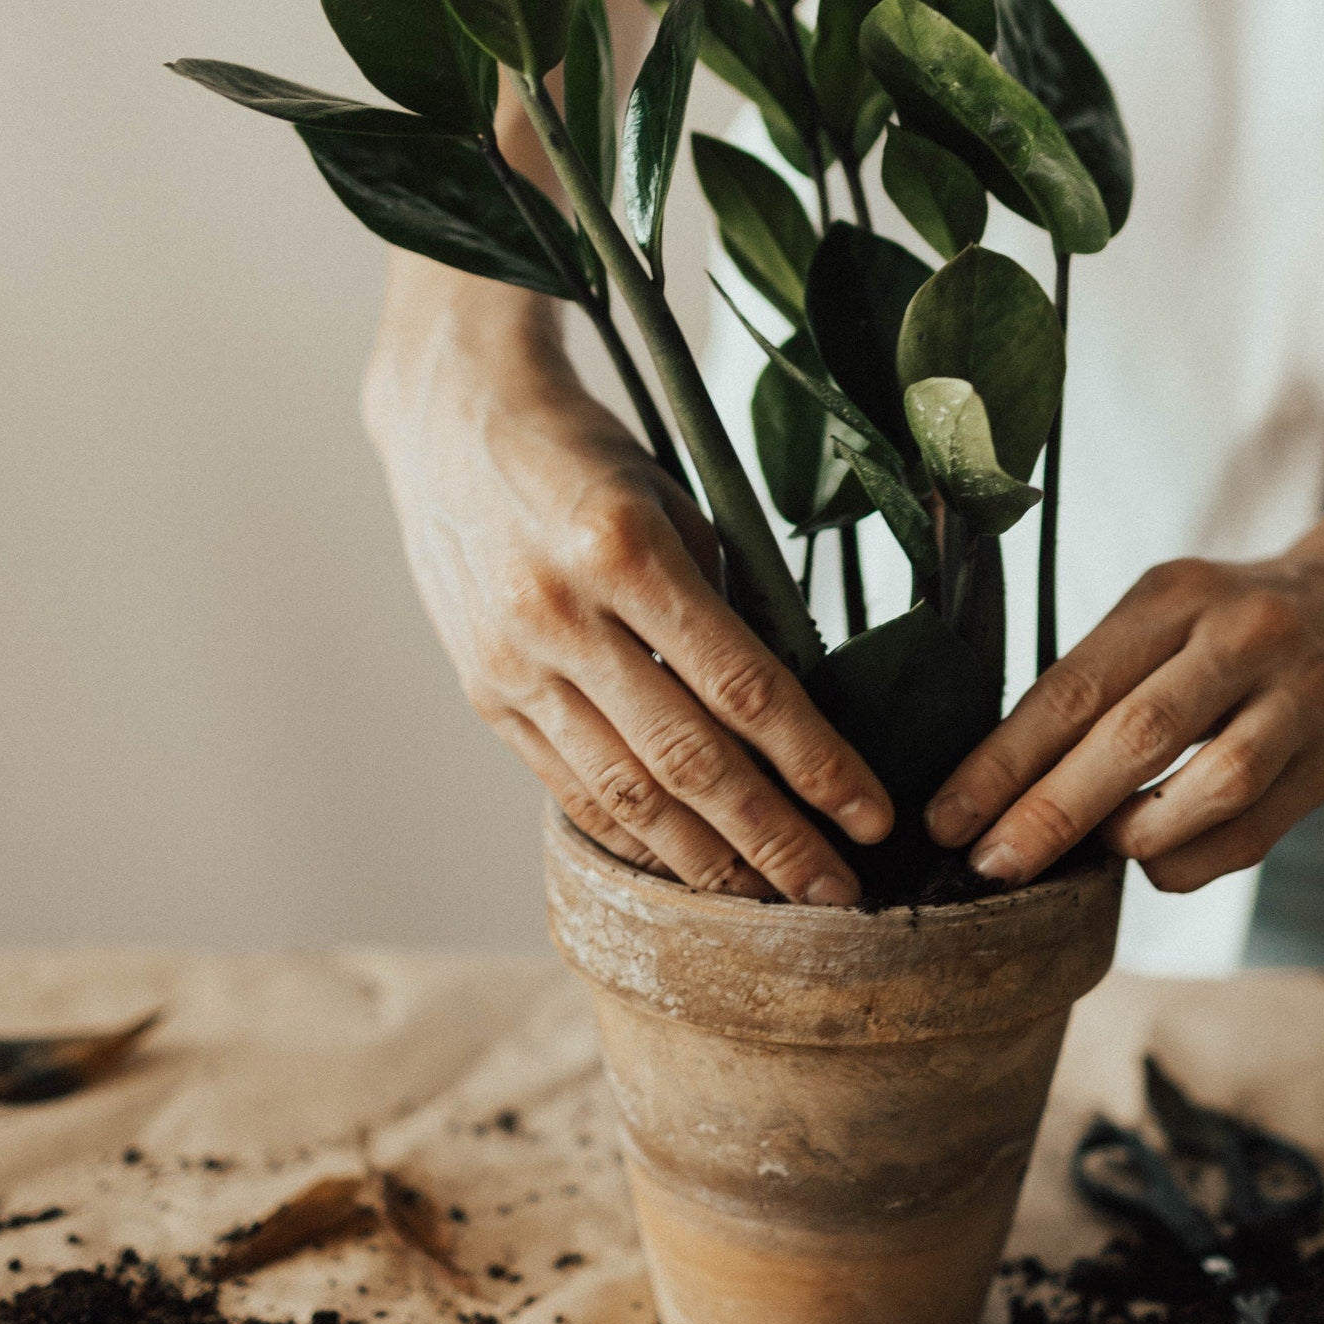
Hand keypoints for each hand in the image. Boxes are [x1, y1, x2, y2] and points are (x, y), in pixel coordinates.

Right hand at [364, 263, 891, 903]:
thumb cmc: (588, 455)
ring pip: (625, 794)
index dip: (815, 763)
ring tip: (771, 903)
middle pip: (688, 760)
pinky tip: (685, 867)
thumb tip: (792, 711)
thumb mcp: (673, 503)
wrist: (452, 420)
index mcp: (626, 550)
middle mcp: (562, 614)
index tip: (872, 815)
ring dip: (707, 861)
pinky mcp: (483, 692)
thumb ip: (725, 604)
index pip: (743, 685)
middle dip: (774, 840)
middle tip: (838, 896)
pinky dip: (632, 836)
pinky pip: (569, 786)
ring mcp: (513, 662)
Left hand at [923, 538, 1323, 893]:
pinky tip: (1152, 863)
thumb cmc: (1231, 623)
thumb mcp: (1165, 614)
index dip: (1003, 760)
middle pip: (1135, 734)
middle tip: (990, 864)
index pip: (1073, 685)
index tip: (947, 817)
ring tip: (1089, 856)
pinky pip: (1256, 828)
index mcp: (1174, 594)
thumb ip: (1100, 684)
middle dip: (1051, 810)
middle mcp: (1240, 636)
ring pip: (1212, 783)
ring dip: (1135, 833)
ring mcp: (1297, 695)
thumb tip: (1001, 783)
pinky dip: (1192, 858)